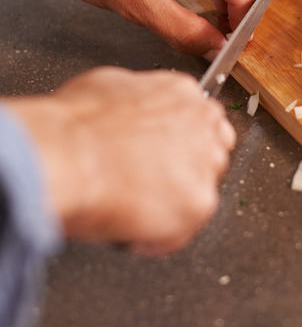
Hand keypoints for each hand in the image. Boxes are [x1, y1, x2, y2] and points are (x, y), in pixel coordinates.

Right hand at [6, 67, 235, 255]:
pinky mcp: (199, 203)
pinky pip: (181, 232)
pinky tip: (130, 230)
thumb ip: (139, 101)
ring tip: (131, 208)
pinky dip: (156, 239)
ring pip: (199, 195)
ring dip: (171, 206)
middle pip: (211, 157)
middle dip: (183, 174)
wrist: (66, 156)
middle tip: (147, 186)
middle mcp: (203, 126)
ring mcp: (205, 166)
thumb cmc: (73, 127)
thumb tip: (132, 114)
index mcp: (182, 94)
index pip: (204, 122)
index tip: (164, 158)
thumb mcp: (108, 87)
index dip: (181, 145)